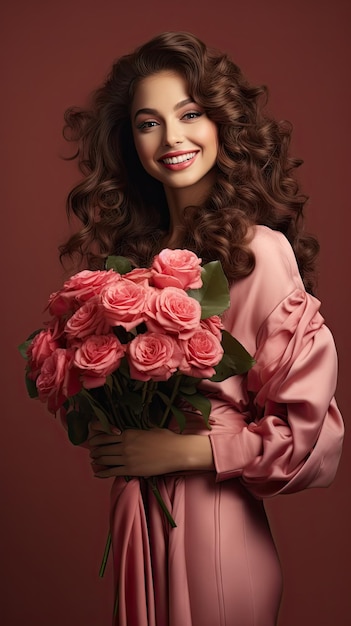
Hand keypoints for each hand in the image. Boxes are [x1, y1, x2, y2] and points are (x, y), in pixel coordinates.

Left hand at [88, 423, 213, 477]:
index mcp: (128, 433)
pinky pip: (112, 471)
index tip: (94, 441)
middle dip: (95, 451)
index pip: (106, 435)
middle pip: (103, 448)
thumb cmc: (166, 439)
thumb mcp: (150, 430)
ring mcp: (127, 458)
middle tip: (92, 453)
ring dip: (97, 461)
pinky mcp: (131, 470)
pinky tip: (97, 474)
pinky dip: (102, 472)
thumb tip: (133, 433)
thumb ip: (138, 432)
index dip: (97, 439)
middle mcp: (125, 445)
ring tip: (94, 462)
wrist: (176, 452)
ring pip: (105, 459)